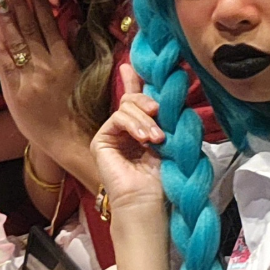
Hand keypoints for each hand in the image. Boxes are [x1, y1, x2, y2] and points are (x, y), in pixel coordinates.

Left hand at [0, 0, 84, 156]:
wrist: (69, 140)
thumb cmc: (79, 110)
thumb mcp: (83, 76)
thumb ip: (75, 48)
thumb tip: (71, 21)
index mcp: (65, 59)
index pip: (50, 23)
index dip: (40, 1)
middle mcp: (47, 65)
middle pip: (30, 27)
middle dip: (18, 1)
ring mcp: (31, 78)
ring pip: (16, 42)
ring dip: (4, 18)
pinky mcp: (17, 92)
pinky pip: (5, 65)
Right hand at [90, 63, 164, 215]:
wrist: (147, 203)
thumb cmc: (163, 179)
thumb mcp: (169, 140)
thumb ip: (164, 118)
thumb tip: (162, 96)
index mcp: (140, 130)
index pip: (136, 100)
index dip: (135, 81)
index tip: (133, 65)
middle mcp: (124, 131)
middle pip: (132, 99)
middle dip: (148, 101)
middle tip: (160, 112)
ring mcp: (110, 136)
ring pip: (126, 107)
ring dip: (145, 119)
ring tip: (157, 138)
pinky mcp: (100, 141)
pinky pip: (117, 118)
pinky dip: (134, 124)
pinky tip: (145, 138)